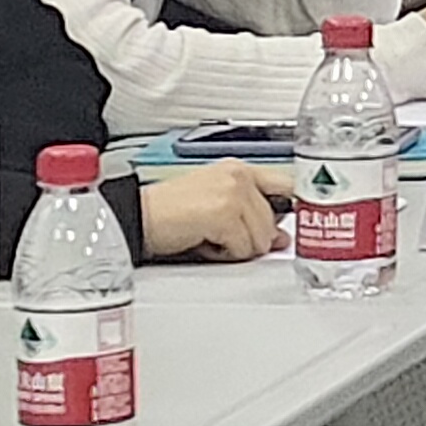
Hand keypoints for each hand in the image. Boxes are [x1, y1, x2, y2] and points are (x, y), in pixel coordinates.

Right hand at [136, 162, 283, 264]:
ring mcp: (234, 192)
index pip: (287, 186)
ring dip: (237, 248)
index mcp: (240, 170)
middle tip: (221, 237)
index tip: (286, 226)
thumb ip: (253, 217)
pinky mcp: (224, 213)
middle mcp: (240, 176)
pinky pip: (243, 248)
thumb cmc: (168, 214)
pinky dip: (224, 254)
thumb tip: (281, 238)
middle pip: (274, 221)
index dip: (291, 210)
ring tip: (210, 238)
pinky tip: (203, 242)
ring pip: (262, 238)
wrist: (134, 218)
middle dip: (252, 238)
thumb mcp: (216, 208)